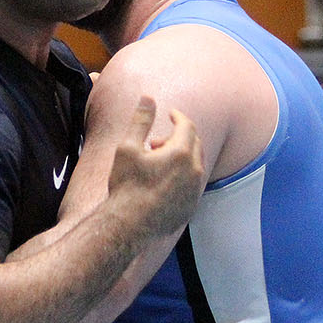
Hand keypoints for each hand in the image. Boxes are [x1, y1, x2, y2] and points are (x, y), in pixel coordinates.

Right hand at [106, 97, 204, 237]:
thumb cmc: (126, 186)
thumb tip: (148, 97)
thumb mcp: (127, 148)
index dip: (178, 116)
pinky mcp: (191, 206)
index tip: (170, 114)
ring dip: (181, 156)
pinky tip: (162, 181)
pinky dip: (183, 175)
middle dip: (178, 137)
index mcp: (180, 153)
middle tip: (154, 142)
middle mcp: (194, 170)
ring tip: (156, 162)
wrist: (129, 225)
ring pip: (195, 164)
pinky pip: (192, 183)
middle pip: (194, 143)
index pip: (187, 125)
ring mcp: (194, 190)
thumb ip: (141, 120)